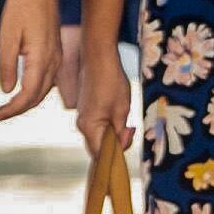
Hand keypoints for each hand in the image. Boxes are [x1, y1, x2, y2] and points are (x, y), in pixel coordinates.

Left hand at [0, 0, 66, 122]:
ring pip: (44, 91)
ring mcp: (56, 58)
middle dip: (17, 110)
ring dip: (26, 103)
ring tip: (6, 108)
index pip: (28, 94)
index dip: (12, 110)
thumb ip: (7, 64)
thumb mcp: (7, 34)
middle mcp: (53, 62)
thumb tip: (7, 90)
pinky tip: (21, 91)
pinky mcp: (55, 53)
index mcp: (41, 58)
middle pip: (38, 97)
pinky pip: (47, 81)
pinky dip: (34, 92)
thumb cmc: (22, 6)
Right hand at [74, 36, 131, 155]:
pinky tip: (119, 117)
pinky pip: (97, 127)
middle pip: (99, 148)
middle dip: (116, 145)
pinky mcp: (86, 111)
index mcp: (89, 128)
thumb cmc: (111, 82)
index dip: (115, 157)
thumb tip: (120, 148)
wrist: (99, 57)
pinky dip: (109, 128)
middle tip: (131, 130)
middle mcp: (82, 125)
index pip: (100, 155)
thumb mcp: (122, 110)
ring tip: (127, 124)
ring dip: (114, 136)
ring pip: (99, 137)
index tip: (128, 145)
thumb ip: (120, 132)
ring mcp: (83, 118)